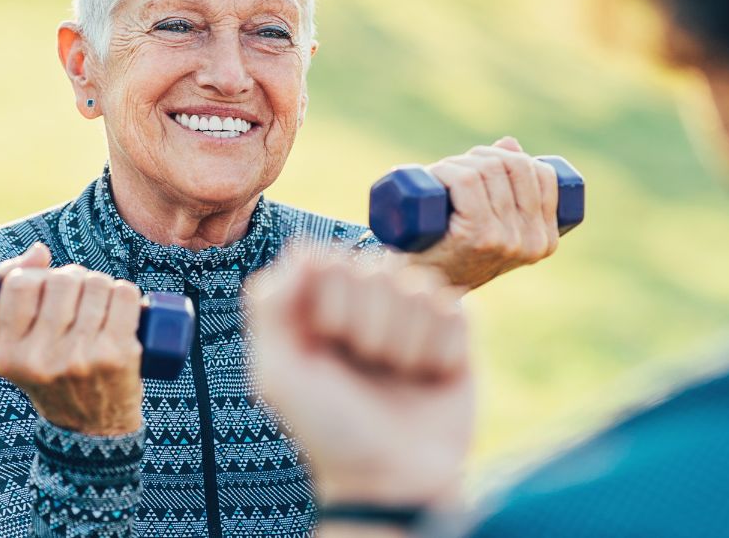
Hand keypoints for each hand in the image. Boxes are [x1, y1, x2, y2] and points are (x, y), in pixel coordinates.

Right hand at [0, 243, 145, 435]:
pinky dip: (126, 292)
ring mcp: (81, 357)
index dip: (37, 275)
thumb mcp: (17, 348)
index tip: (46, 287)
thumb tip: (39, 251)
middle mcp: (41, 358)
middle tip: (79, 297)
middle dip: (74, 278)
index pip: (20, 284)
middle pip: (62, 279)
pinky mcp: (117, 355)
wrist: (92, 430)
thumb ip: (13, 296)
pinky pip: (125, 295)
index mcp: (6, 355)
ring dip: (101, 285)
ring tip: (99, 304)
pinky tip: (121, 306)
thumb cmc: (52, 376)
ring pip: (96, 283)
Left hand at [247, 250, 473, 507]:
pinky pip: (456, 309)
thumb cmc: (330, 429)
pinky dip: (441, 349)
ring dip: (406, 342)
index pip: (331, 258)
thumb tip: (305, 249)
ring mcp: (414, 315)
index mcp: (322, 304)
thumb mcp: (279, 373)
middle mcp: (369, 303)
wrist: (393, 479)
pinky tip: (429, 376)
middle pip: (379, 268)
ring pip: (419, 287)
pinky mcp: (456, 332)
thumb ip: (272, 306)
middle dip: (370, 326)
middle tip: (365, 367)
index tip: (324, 344)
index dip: (332, 302)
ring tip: (397, 376)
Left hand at [415, 136, 561, 288]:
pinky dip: (448, 169)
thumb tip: (510, 144)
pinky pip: (467, 181)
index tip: (482, 164)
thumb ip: (509, 188)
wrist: (420, 287)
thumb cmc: (454, 251)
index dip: (511, 157)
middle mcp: (531, 241)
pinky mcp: (475, 236)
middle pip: (514, 167)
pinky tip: (436, 175)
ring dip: (457, 162)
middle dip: (482, 156)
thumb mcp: (493, 225)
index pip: (543, 175)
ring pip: (487, 170)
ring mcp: (504, 240)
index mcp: (545, 239)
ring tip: (440, 175)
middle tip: (454, 169)